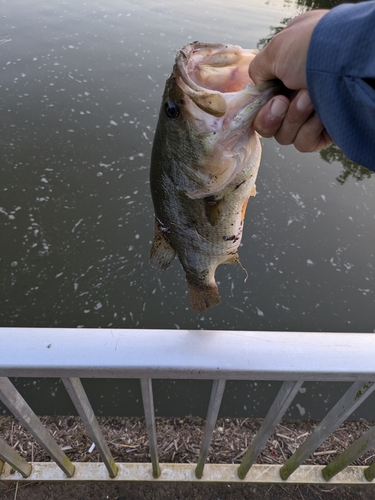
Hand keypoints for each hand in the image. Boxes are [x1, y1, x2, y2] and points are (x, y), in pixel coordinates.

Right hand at [249, 10, 332, 151]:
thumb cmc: (313, 49)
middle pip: (269, 123)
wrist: (347, 62)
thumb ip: (258, 69)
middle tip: (283, 101)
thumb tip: (258, 86)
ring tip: (310, 98)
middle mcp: (299, 89)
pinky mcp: (325, 131)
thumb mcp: (276, 50)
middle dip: (272, 115)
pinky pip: (303, 142)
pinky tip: (320, 114)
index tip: (264, 99)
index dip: (259, 106)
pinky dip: (308, 130)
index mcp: (288, 68)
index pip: (263, 99)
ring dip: (293, 118)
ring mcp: (313, 111)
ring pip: (284, 134)